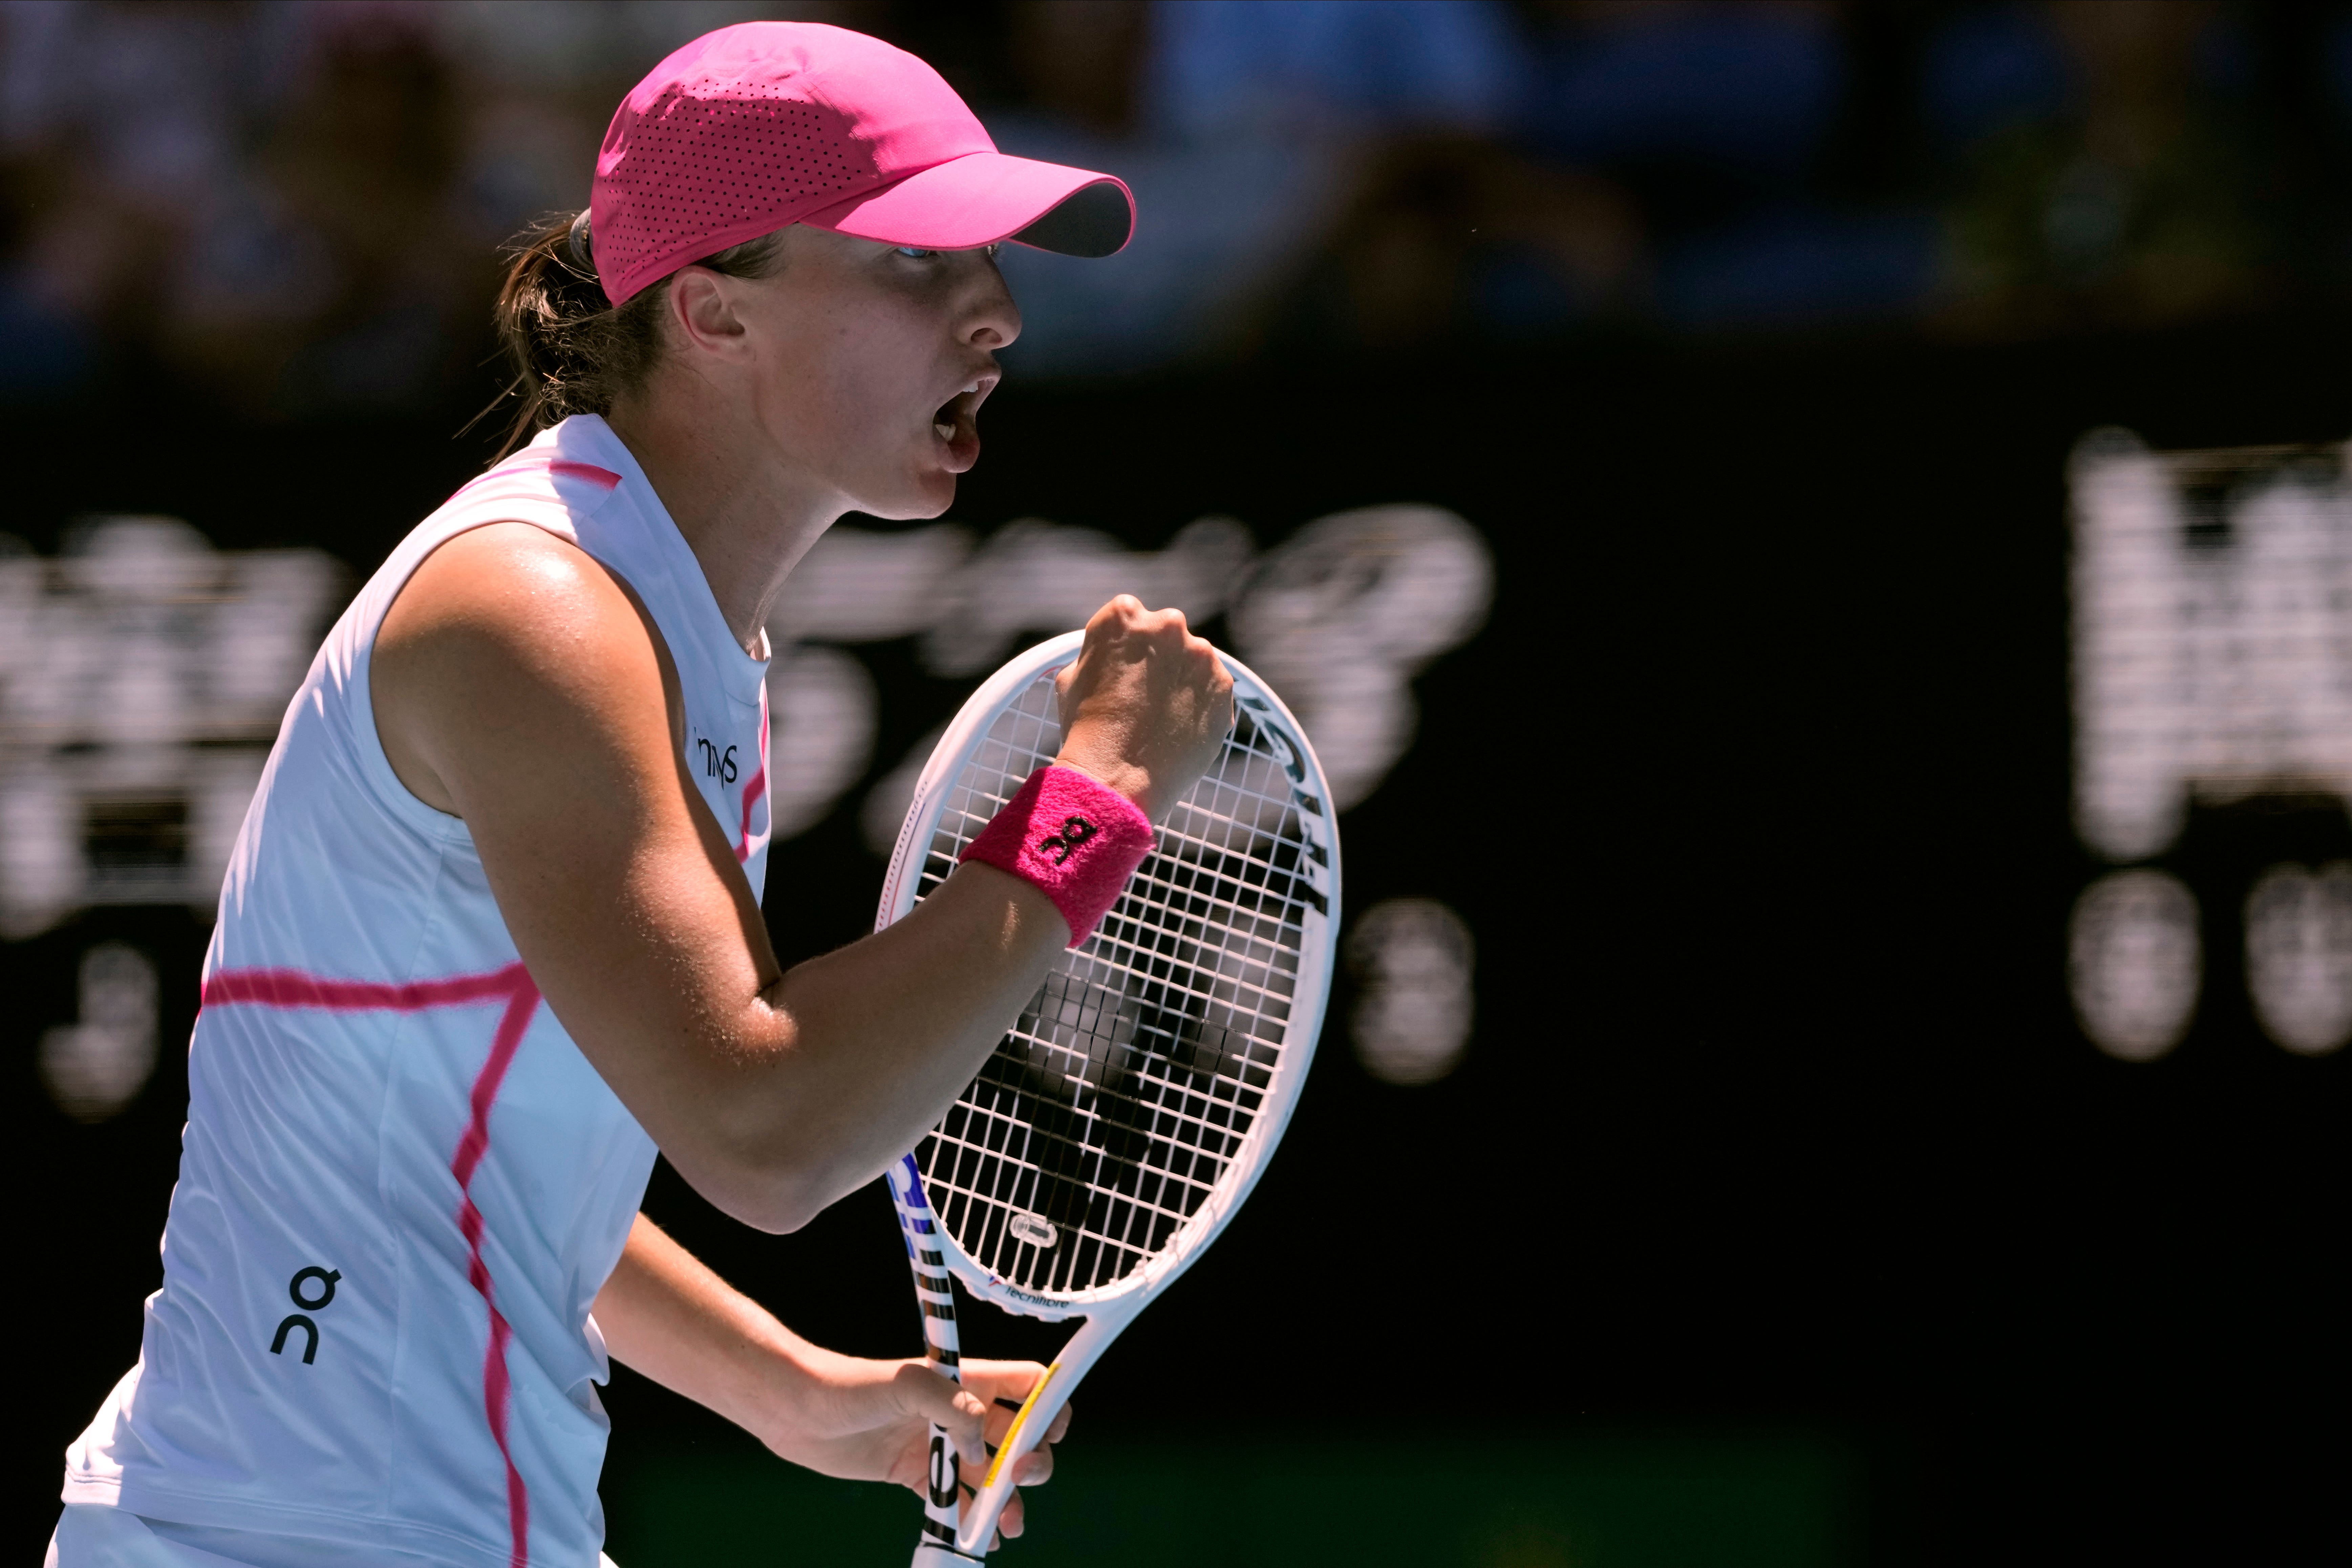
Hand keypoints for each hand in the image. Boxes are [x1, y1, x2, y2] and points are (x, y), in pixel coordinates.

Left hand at [756, 1355, 1070, 1544]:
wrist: (797, 1411)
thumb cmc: (849, 1385)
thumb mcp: (904, 1384)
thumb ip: (951, 1405)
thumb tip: (981, 1441)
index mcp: (966, 1379)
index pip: (1028, 1384)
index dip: (1050, 1405)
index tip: (1051, 1435)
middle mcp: (959, 1411)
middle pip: (1019, 1435)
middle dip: (1030, 1460)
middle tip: (1017, 1480)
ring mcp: (939, 1443)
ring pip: (990, 1474)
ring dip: (1006, 1499)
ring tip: (1008, 1526)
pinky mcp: (916, 1472)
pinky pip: (954, 1498)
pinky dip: (969, 1517)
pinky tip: (977, 1537)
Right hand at [1053, 595, 1234, 821]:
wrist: (1115, 778)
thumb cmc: (1085, 728)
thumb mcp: (1071, 677)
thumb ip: (1099, 653)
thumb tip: (1111, 654)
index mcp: (1124, 614)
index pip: (1131, 617)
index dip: (1126, 648)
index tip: (1123, 672)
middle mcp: (1168, 623)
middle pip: (1167, 633)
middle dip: (1159, 658)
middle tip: (1144, 696)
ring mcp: (1200, 654)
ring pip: (1194, 661)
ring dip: (1182, 680)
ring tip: (1161, 719)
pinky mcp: (1223, 686)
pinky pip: (1214, 690)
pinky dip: (1201, 705)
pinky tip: (1179, 729)